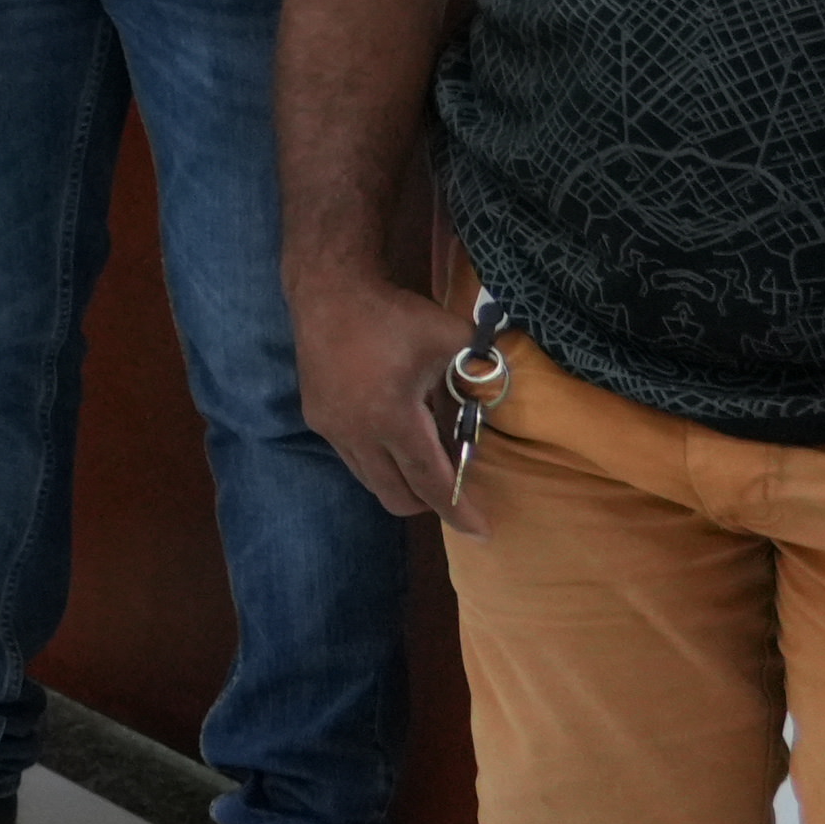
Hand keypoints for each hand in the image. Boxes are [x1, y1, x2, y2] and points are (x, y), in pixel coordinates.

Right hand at [294, 264, 487, 531]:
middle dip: (431, 504)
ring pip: (372, 481)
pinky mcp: (318, 419)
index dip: (458, 509)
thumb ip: (481, 372)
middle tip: (457, 491)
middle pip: (397, 495)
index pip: (431, 481)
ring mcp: (333, 429)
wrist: (329, 292)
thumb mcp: (451, 339)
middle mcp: (358, 434)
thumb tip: (506, 396)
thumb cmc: (395, 315)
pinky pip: (355, 460)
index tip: (482, 531)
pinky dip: (381, 462)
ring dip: (403, 483)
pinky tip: (396, 435)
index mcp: (393, 418)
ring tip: (427, 459)